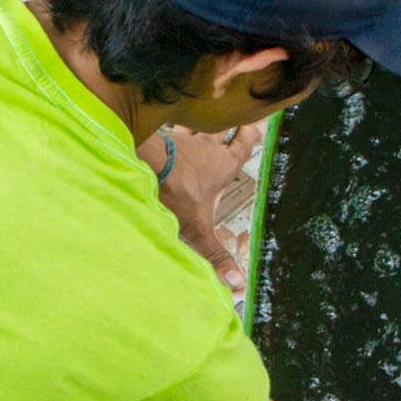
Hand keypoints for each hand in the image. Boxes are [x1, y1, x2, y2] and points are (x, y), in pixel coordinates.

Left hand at [149, 125, 257, 278]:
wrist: (147, 168)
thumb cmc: (177, 194)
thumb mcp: (199, 231)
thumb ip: (215, 255)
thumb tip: (236, 283)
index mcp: (223, 166)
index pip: (243, 145)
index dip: (249, 136)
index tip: (253, 126)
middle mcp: (207, 147)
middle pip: (223, 128)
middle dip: (228, 122)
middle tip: (232, 117)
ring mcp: (185, 138)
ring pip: (198, 122)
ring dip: (201, 120)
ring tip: (203, 117)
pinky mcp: (162, 134)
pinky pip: (172, 123)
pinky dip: (173, 122)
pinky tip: (168, 124)